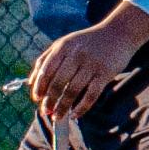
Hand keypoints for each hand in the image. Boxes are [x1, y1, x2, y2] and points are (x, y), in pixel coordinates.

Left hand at [26, 7, 148, 121]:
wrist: (119, 33)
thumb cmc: (87, 41)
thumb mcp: (64, 43)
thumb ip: (46, 59)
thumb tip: (30, 82)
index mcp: (63, 47)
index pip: (46, 70)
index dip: (39, 87)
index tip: (36, 98)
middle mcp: (76, 55)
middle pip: (57, 83)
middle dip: (49, 100)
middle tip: (45, 111)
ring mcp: (91, 64)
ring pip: (72, 91)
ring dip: (62, 107)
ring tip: (57, 116)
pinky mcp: (105, 74)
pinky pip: (91, 95)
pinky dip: (81, 108)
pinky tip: (74, 115)